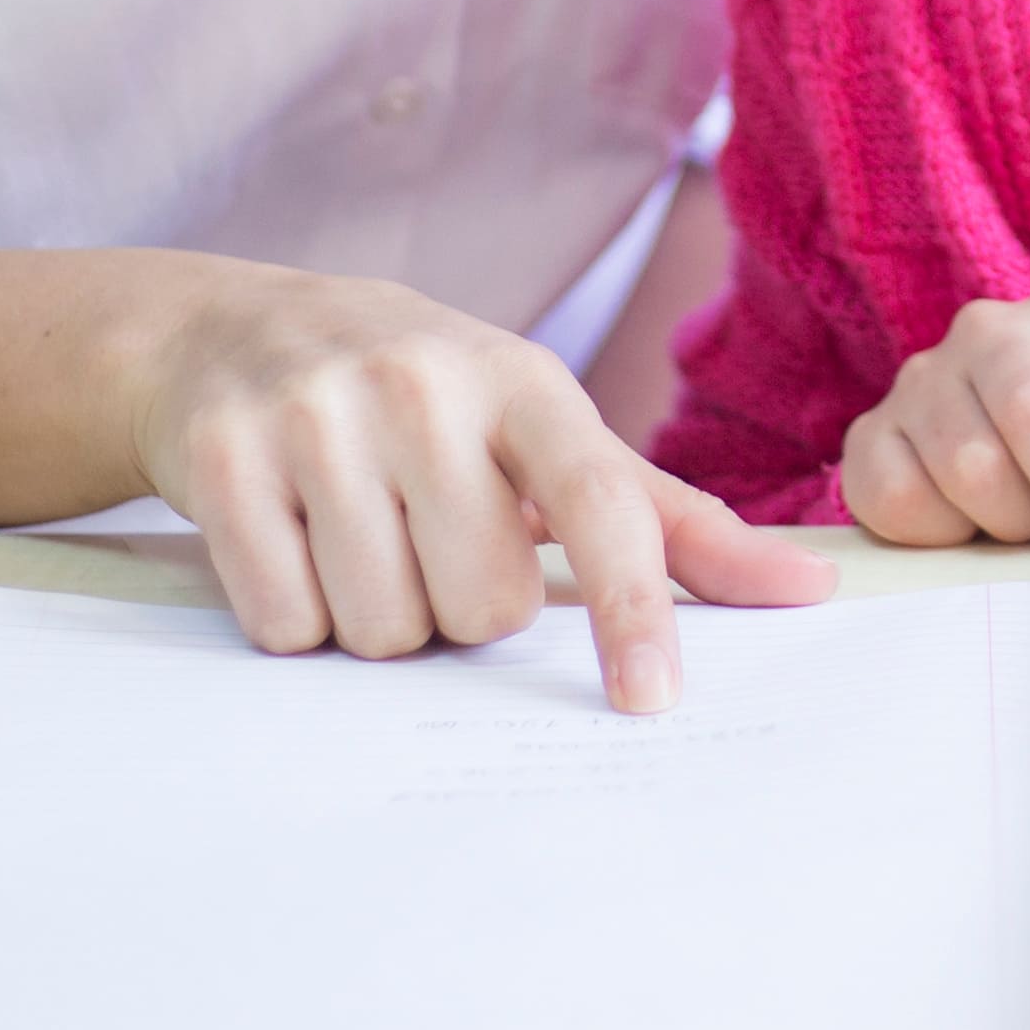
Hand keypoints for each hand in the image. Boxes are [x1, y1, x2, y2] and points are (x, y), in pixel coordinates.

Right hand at [121, 263, 826, 709]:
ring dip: (376, 617)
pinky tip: (289, 540)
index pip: (602, 503)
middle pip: (483, 607)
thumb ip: (669, 521)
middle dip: (459, 606)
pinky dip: (293, 616)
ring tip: (357, 533)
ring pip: (385, 630)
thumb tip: (808, 590)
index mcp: (526, 381)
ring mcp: (316, 417)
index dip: (633, 607)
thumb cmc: (423, 399)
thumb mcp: (542, 429)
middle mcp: (423, 386)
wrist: (230, 331)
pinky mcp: (221, 460)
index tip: (651, 698)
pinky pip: (286, 624)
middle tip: (427, 537)